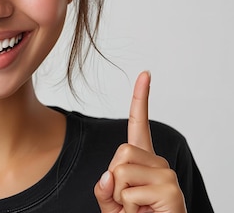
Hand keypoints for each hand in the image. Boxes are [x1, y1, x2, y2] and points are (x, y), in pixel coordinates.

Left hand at [94, 71, 185, 212]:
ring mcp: (167, 175)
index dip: (140, 98)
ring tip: (135, 208)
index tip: (145, 74)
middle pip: (120, 152)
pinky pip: (129, 192)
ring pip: (121, 171)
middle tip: (127, 199)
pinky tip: (143, 212)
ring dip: (119, 196)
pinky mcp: (169, 189)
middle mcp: (159, 162)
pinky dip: (127, 207)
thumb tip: (108, 176)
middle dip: (114, 178)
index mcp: (144, 160)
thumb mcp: (111, 202)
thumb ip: (103, 188)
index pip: (139, 124)